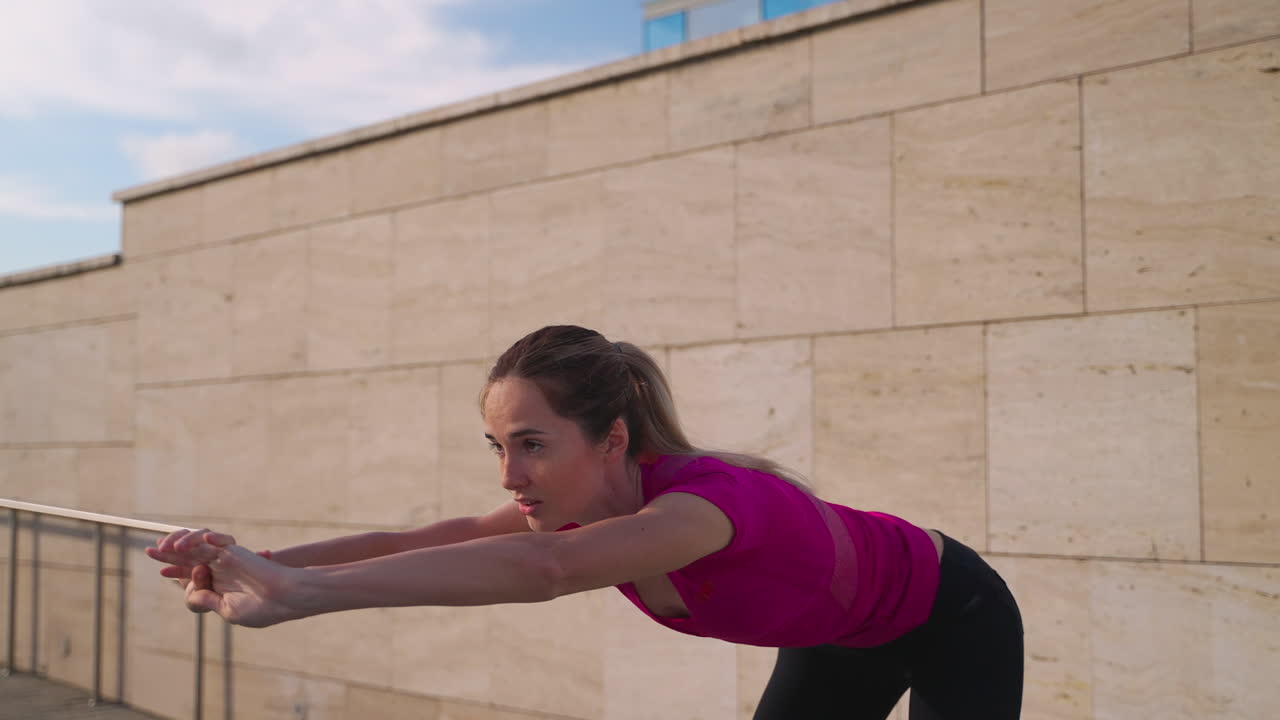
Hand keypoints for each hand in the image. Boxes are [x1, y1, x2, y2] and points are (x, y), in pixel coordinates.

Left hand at [148, 531, 292, 626]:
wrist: (283, 599)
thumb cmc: (261, 609)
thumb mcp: (228, 611)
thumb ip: (208, 601)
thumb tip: (190, 593)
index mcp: (220, 585)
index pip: (193, 575)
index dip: (176, 571)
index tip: (162, 571)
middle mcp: (221, 569)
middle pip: (190, 556)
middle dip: (169, 552)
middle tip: (151, 550)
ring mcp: (227, 559)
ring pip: (198, 546)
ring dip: (181, 544)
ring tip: (169, 547)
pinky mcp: (234, 551)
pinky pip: (214, 540)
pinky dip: (202, 539)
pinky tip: (188, 544)